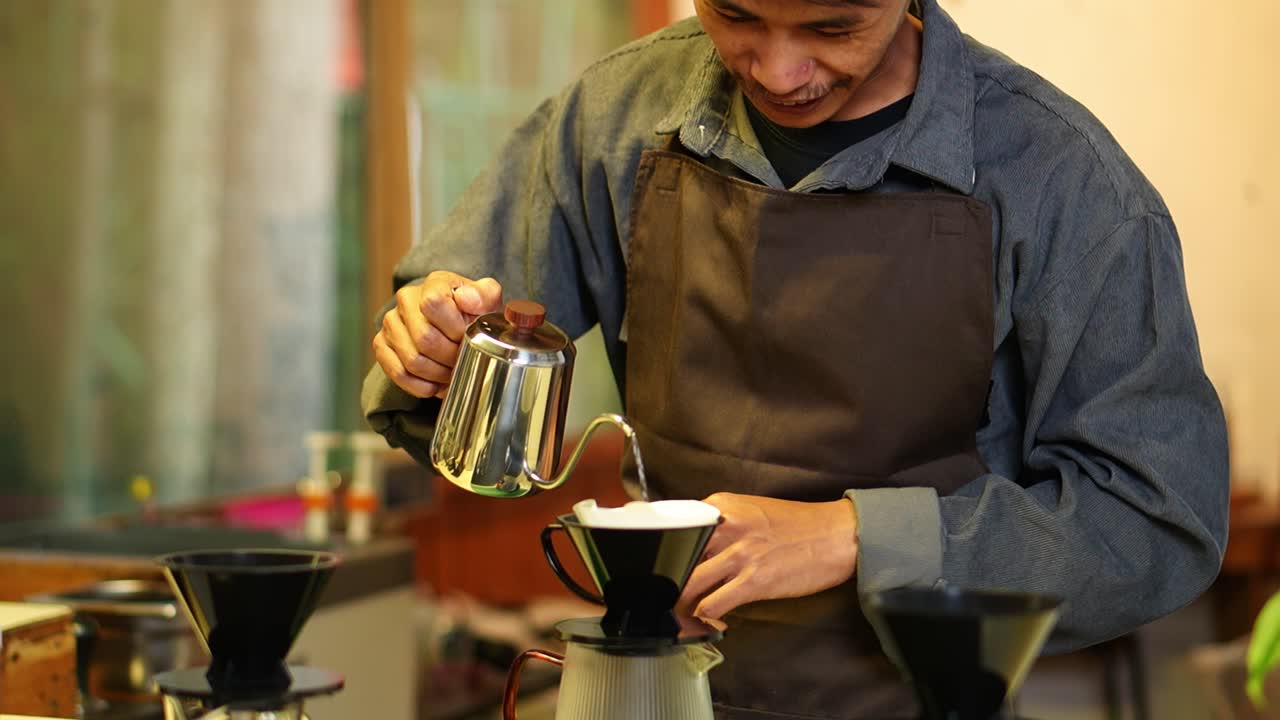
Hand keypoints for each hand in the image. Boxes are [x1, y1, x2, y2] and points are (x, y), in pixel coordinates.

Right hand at [372, 271, 502, 398]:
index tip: (467, 337)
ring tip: (451, 373)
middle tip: (463, 362)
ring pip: (412, 360)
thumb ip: (486, 295)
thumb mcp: (487, 300)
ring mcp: (391, 323)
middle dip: (449, 357)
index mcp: (433, 283)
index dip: (454, 328)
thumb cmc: (471, 313)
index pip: (433, 303)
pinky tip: (435, 384)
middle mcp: (406, 299)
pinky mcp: (381, 344)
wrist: (452, 323)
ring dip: (437, 374)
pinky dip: (421, 385)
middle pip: (424, 338)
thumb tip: (467, 299)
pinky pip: (398, 373)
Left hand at [678, 493, 858, 619]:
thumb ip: (720, 525)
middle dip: (665, 582)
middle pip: (676, 558)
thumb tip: (694, 548)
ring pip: (688, 584)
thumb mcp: (750, 511)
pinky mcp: (753, 581)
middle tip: (663, 596)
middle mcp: (725, 527)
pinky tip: (709, 620)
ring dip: (679, 604)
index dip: (663, 553)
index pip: (675, 530)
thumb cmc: (796, 525)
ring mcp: (738, 554)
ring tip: (679, 614)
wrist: (835, 535)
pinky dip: (704, 617)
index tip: (656, 568)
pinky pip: (713, 604)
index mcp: (720, 506)